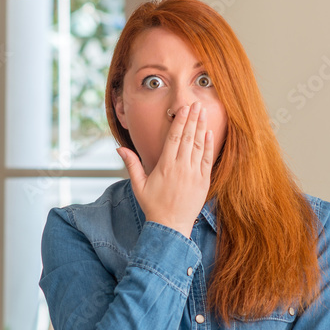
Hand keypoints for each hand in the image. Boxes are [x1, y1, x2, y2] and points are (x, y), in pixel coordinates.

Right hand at [117, 101, 214, 237]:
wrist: (171, 226)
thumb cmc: (153, 206)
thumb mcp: (138, 185)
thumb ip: (131, 164)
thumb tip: (119, 148)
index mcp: (165, 166)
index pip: (174, 138)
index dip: (180, 121)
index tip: (183, 108)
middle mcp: (181, 167)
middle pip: (188, 138)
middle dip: (192, 119)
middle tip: (196, 103)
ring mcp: (194, 174)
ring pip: (199, 145)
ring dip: (202, 127)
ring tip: (203, 112)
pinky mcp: (203, 181)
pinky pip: (207, 159)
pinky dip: (209, 145)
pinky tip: (209, 133)